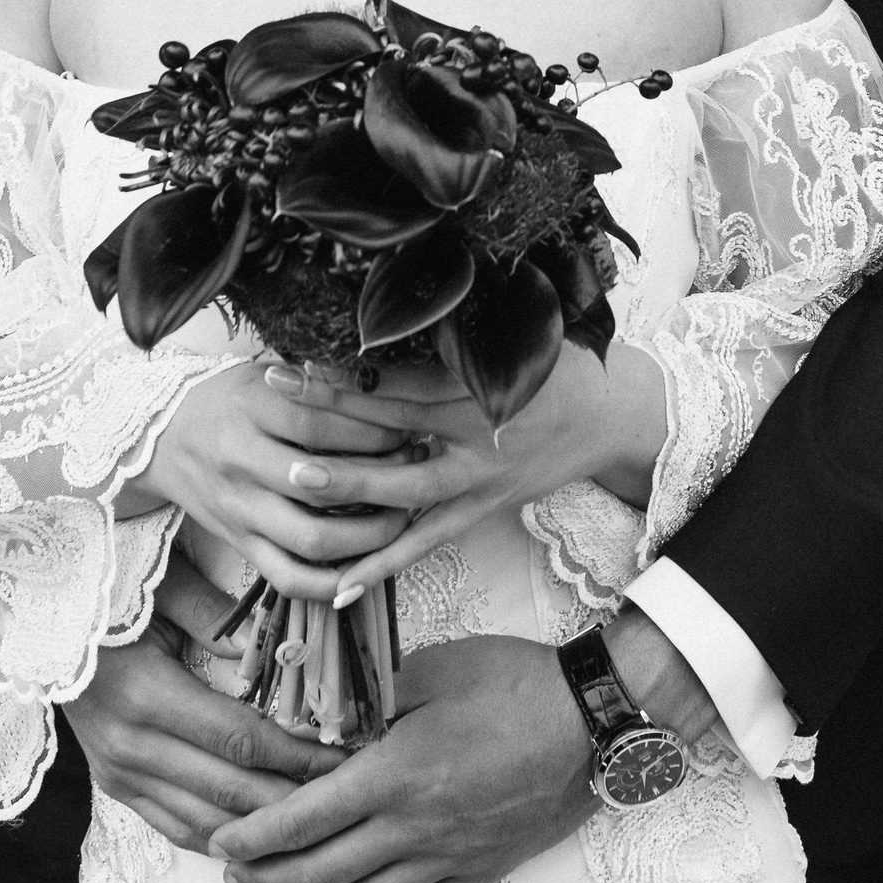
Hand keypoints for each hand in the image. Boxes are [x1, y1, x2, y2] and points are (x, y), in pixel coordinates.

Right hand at [62, 558, 342, 848]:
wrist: (36, 623)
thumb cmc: (107, 594)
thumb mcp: (161, 588)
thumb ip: (218, 617)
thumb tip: (281, 649)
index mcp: (147, 696)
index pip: (242, 743)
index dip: (298, 757)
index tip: (346, 758)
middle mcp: (131, 747)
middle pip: (231, 793)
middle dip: (296, 801)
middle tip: (350, 798)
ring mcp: (120, 773)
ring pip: (207, 822)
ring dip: (265, 830)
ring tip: (318, 825)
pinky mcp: (115, 785)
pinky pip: (177, 827)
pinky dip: (223, 837)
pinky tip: (263, 838)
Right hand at [129, 360, 422, 600]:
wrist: (160, 437)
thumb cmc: (226, 400)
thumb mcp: (262, 375)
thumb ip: (315, 385)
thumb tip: (384, 390)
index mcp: (249, 411)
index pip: (318, 426)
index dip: (370, 432)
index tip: (407, 431)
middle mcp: (242, 463)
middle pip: (322, 485)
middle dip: (381, 483)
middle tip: (416, 472)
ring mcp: (240, 510)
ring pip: (311, 539)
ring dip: (368, 537)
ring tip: (403, 518)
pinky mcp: (240, 545)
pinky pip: (288, 579)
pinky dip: (330, 583)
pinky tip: (365, 569)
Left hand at [208, 632, 594, 882]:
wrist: (592, 720)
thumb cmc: (513, 682)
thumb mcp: (432, 669)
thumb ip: (373, 696)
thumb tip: (326, 716)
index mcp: (395, 775)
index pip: (304, 820)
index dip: (255, 836)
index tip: (221, 842)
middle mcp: (414, 828)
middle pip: (321, 871)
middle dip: (267, 876)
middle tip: (233, 875)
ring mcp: (447, 858)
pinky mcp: (477, 872)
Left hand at [272, 345, 670, 601]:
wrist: (609, 414)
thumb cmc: (556, 363)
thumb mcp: (513, 335)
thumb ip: (456, 330)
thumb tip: (398, 296)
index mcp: (477, 383)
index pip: (400, 377)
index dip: (347, 370)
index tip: (297, 359)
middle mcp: (474, 431)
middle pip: (391, 423)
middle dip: (328, 412)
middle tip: (273, 399)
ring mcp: (477, 478)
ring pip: (404, 488)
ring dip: (348, 487)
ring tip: (294, 483)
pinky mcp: (480, 509)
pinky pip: (427, 542)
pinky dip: (385, 565)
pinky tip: (340, 586)